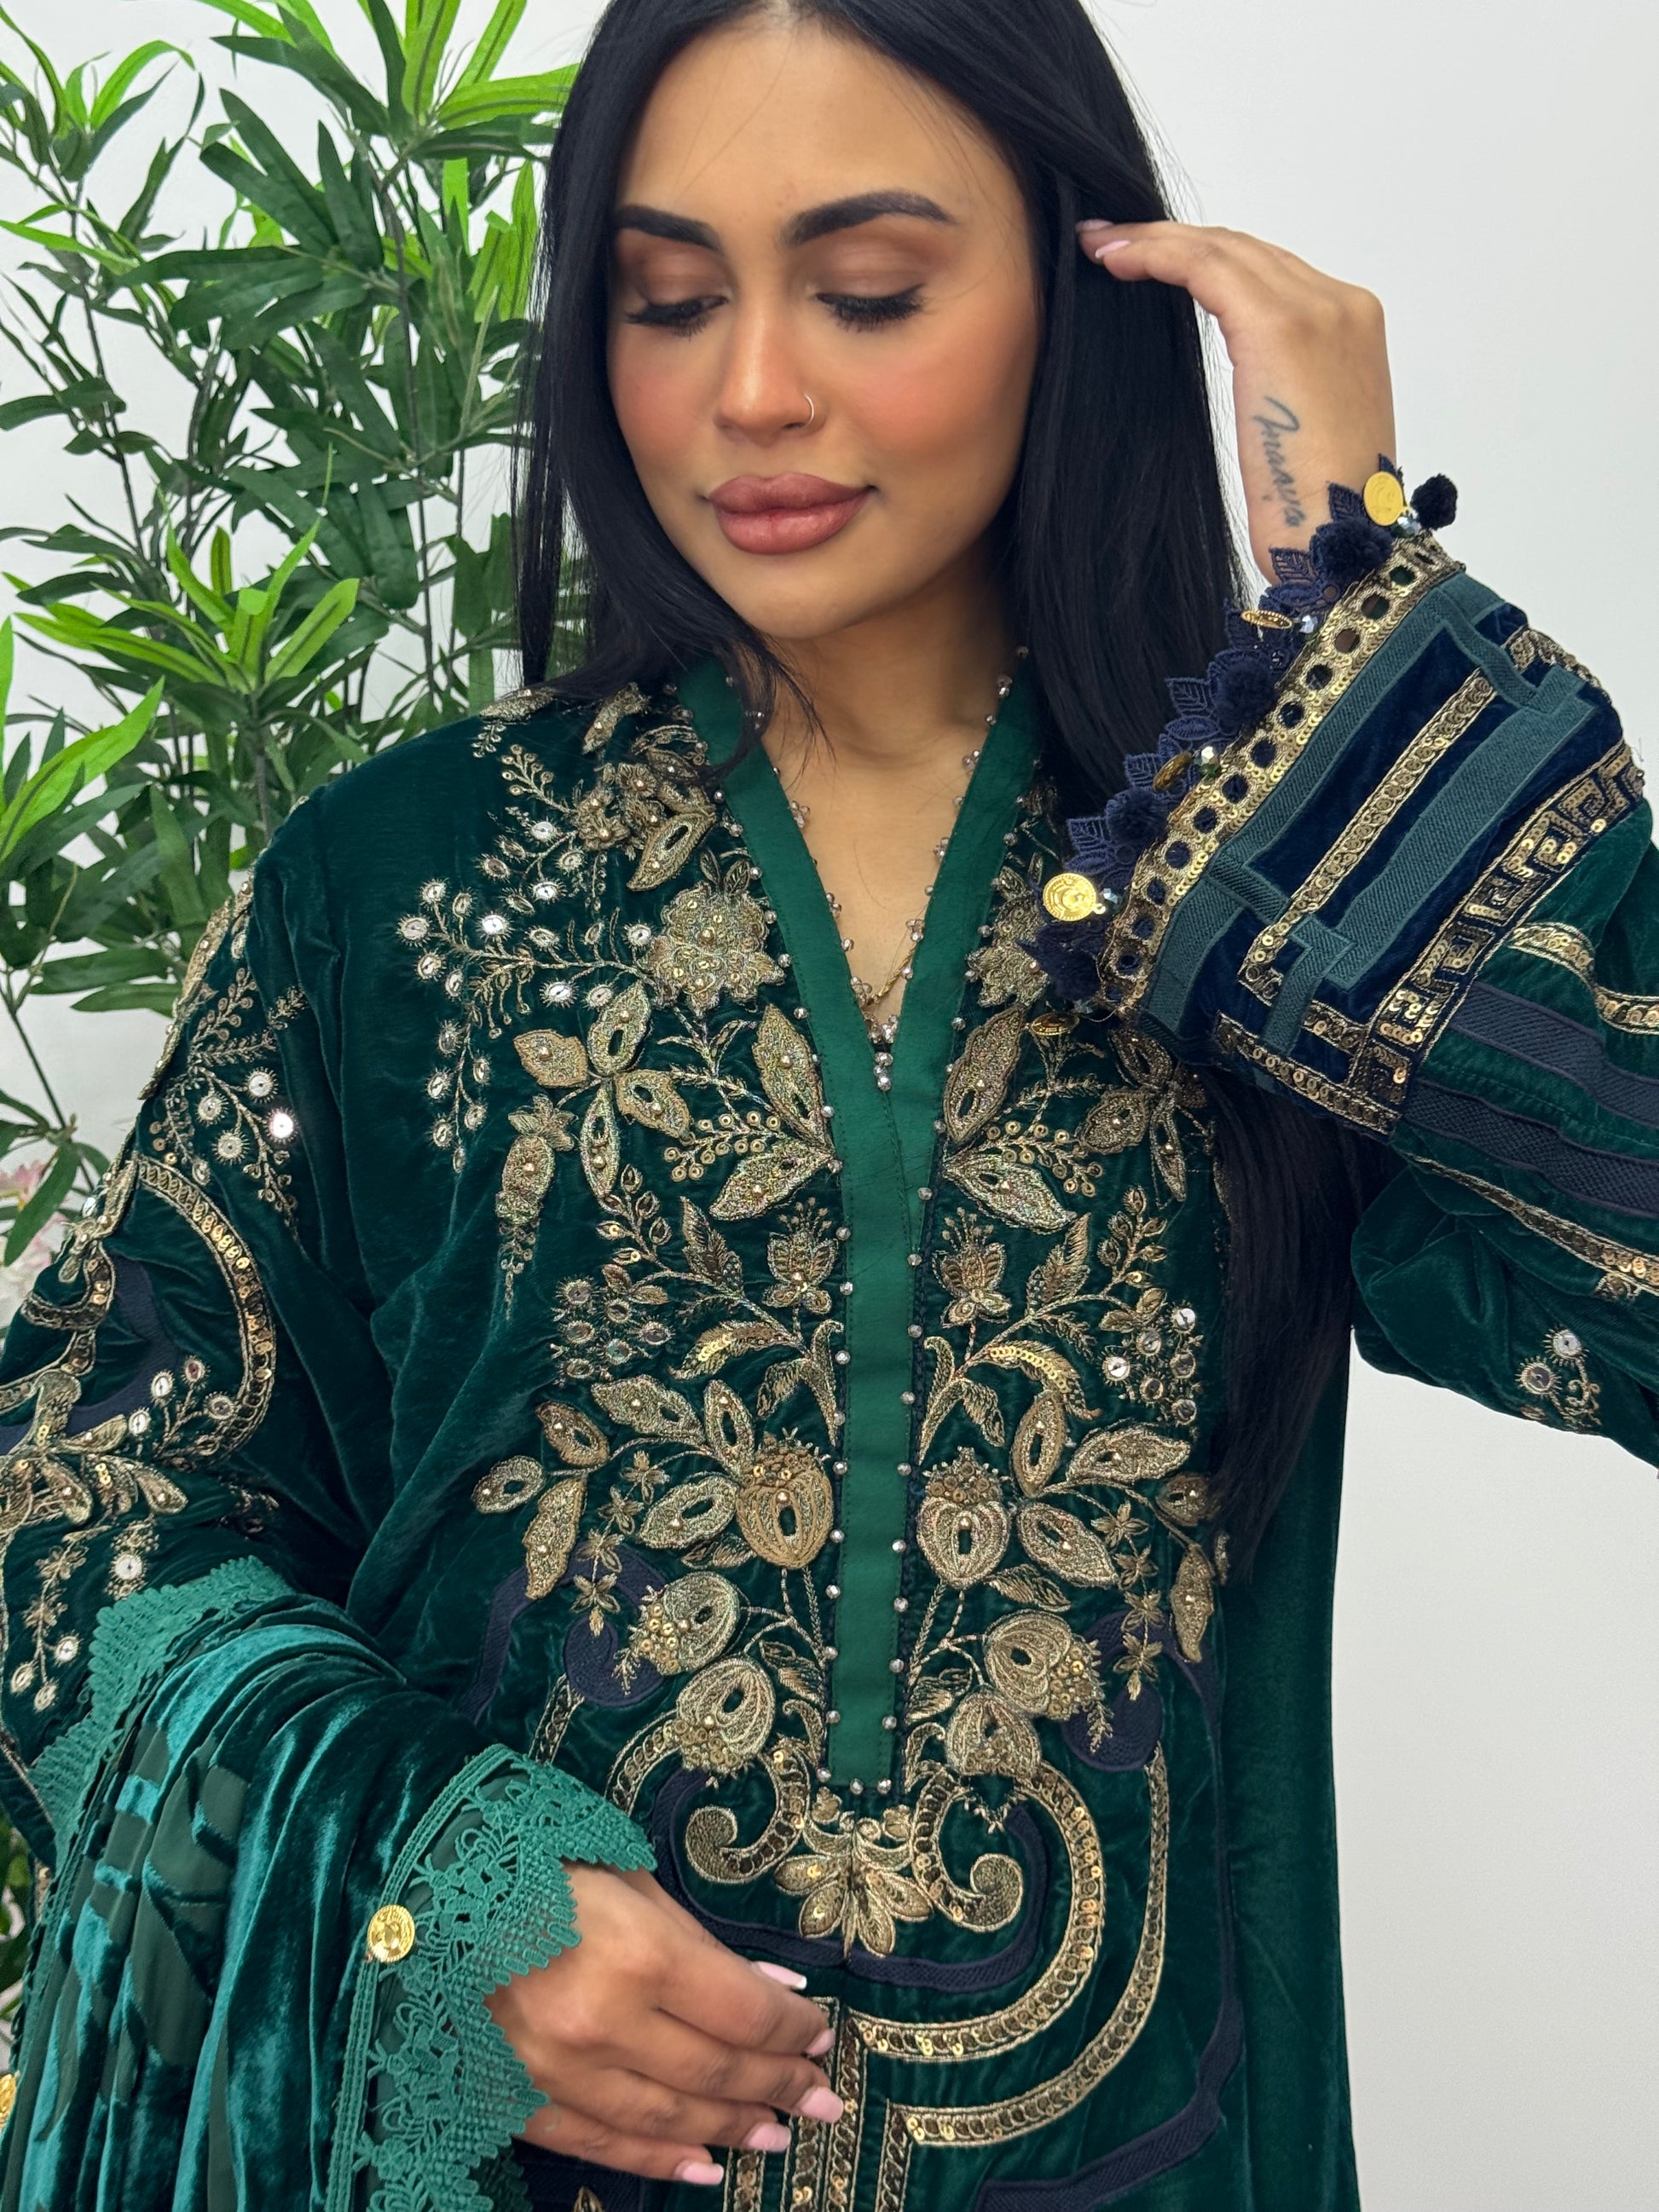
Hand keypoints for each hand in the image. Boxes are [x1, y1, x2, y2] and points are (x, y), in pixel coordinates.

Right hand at [486, 1863, 840, 2185]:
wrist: (428, 1890)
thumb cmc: (542, 1867)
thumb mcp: (634, 1883)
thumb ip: (702, 1946)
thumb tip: (773, 1991)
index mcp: (641, 1955)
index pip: (743, 2012)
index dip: (792, 2030)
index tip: (821, 2036)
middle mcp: (605, 2024)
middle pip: (715, 2072)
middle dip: (779, 2087)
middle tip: (822, 2100)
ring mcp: (559, 2071)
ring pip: (667, 2120)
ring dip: (731, 2130)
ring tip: (778, 2136)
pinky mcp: (520, 2100)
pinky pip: (603, 2146)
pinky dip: (658, 2162)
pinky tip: (704, 2168)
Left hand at [1077, 219, 1395, 578]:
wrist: (1343, 543)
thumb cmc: (1316, 512)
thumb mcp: (1300, 429)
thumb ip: (1280, 382)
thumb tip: (1244, 372)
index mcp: (1353, 326)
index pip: (1268, 271)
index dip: (1204, 256)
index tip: (1148, 258)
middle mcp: (1342, 304)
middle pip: (1245, 250)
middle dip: (1173, 239)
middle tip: (1110, 240)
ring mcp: (1318, 309)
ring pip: (1222, 249)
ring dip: (1155, 241)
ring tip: (1101, 245)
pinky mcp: (1280, 327)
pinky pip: (1205, 269)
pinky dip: (1157, 256)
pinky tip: (1115, 260)